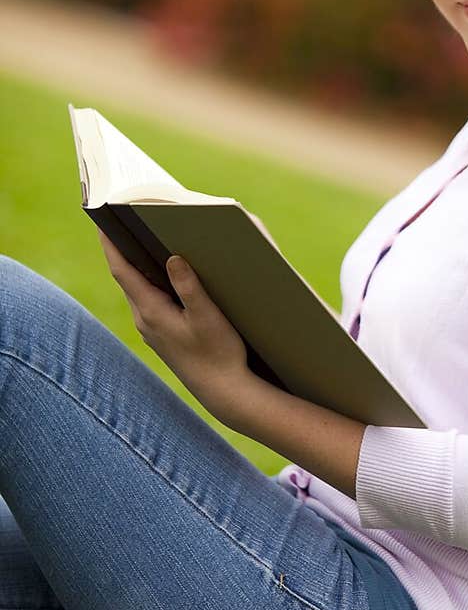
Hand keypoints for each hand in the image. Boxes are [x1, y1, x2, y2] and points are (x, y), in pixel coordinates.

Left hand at [97, 230, 249, 417]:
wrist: (224, 390)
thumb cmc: (220, 353)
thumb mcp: (208, 318)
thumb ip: (190, 287)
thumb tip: (173, 257)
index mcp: (151, 312)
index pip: (122, 271)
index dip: (110, 245)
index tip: (101, 221)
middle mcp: (145, 320)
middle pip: (127, 276)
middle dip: (124, 248)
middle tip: (123, 219)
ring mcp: (152, 328)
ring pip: (138, 288)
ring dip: (138, 264)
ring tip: (142, 237)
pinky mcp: (162, 333)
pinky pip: (149, 299)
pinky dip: (151, 281)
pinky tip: (165, 271)